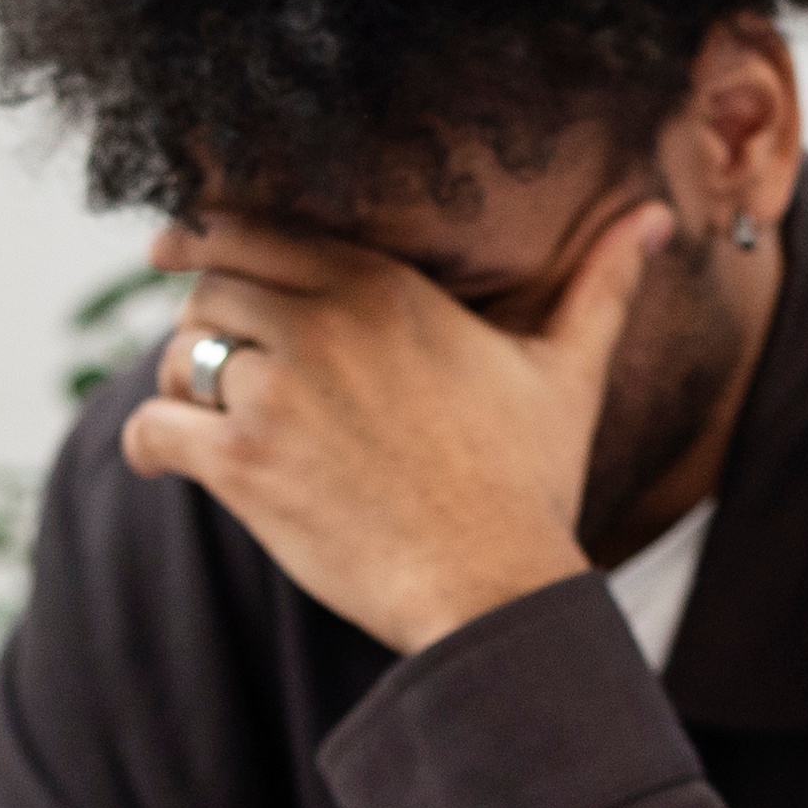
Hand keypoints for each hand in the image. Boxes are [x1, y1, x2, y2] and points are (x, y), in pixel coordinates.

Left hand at [119, 206, 675, 652]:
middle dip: (200, 314)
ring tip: (199, 409)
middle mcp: (320, 321)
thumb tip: (660, 220)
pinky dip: (148, 441)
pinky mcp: (242, 463)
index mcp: (381, 282)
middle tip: (207, 350)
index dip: (208, 237)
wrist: (494, 586)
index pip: (253, 227)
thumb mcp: (566, 370)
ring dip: (178, 379)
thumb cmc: (530, 482)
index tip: (180, 248)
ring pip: (177, 351)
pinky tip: (162, 457)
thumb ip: (600, 283)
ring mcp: (276, 391)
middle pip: (207, 284)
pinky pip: (153, 425)